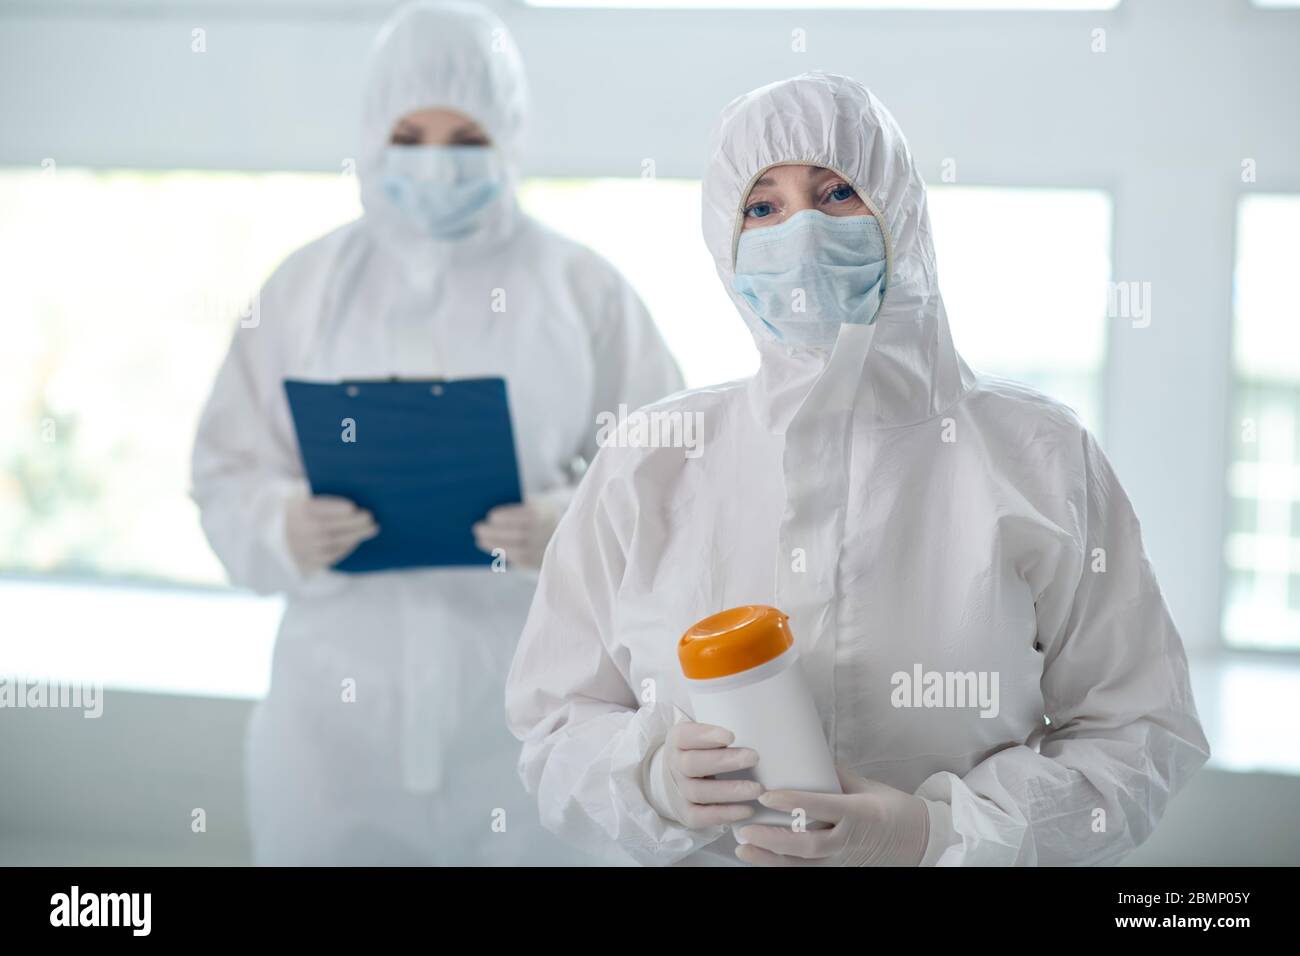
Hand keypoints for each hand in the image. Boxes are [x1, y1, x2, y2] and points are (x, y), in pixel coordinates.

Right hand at [284, 495, 378, 573]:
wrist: (280, 536)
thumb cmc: (298, 509)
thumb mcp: (299, 495)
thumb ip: (315, 488)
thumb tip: (343, 482)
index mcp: (300, 511)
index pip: (320, 510)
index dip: (337, 509)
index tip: (353, 506)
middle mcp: (303, 531)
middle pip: (332, 527)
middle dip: (354, 522)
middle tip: (370, 517)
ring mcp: (307, 548)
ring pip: (336, 542)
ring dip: (357, 535)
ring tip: (372, 528)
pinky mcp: (311, 561)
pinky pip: (333, 555)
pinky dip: (347, 546)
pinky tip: (357, 539)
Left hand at [472, 496, 562, 569]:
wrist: (567, 533)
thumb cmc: (542, 514)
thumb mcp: (537, 504)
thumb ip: (519, 505)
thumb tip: (490, 511)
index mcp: (547, 516)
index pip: (527, 517)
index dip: (507, 517)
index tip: (490, 516)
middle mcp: (547, 535)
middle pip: (519, 535)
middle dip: (495, 532)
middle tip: (477, 528)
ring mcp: (545, 551)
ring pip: (518, 551)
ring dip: (494, 545)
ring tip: (479, 539)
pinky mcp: (540, 563)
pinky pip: (519, 560)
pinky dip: (502, 553)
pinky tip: (490, 546)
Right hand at [649, 722, 762, 828]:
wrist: (676, 779)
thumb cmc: (701, 751)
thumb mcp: (702, 735)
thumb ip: (723, 725)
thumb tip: (759, 720)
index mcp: (677, 741)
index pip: (685, 736)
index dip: (706, 736)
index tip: (731, 736)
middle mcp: (675, 765)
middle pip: (693, 764)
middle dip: (724, 762)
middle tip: (753, 757)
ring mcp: (679, 791)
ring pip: (699, 792)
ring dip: (730, 791)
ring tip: (757, 789)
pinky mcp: (686, 813)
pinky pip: (702, 817)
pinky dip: (725, 814)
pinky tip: (748, 810)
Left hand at [735, 768, 928, 866]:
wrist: (919, 840)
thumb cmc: (892, 808)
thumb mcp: (867, 785)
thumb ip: (834, 773)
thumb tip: (803, 753)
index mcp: (858, 812)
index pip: (822, 808)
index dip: (793, 803)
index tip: (766, 795)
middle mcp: (849, 840)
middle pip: (808, 844)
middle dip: (773, 839)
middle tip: (745, 827)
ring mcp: (843, 859)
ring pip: (803, 864)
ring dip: (770, 858)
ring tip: (743, 848)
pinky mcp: (838, 869)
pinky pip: (807, 871)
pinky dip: (782, 867)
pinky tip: (759, 860)